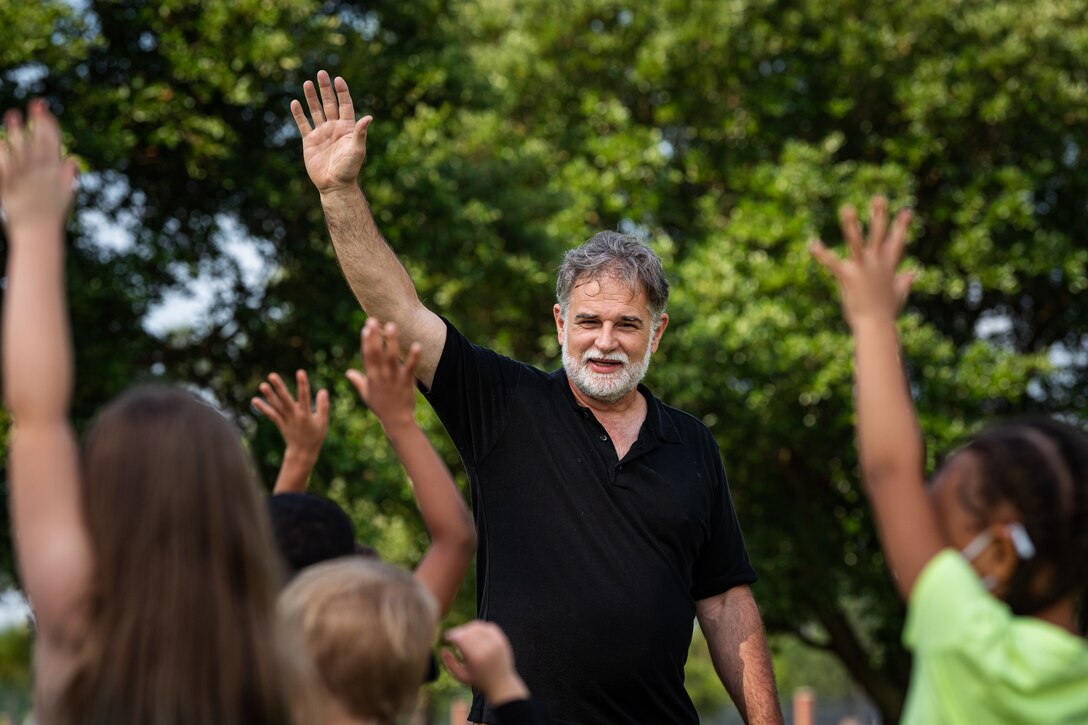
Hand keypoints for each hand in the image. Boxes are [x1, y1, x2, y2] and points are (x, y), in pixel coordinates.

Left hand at [0, 100, 77, 234]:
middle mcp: (41, 173)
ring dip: (17, 132)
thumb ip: (68, 178)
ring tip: (11, 115)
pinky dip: (1, 153)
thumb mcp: (65, 197)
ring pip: (20, 150)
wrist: (37, 235)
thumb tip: (71, 161)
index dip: (48, 124)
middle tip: (32, 104)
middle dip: (36, 122)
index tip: (43, 108)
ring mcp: (24, 179)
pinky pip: (3, 166)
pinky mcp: (8, 187)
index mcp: (55, 172)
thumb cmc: (51, 216)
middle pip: (38, 142)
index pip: (53, 143)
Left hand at [252, 370, 329, 456]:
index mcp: (306, 414)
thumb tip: (323, 390)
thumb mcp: (323, 422)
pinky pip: (271, 414)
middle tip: (272, 375)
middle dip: (279, 387)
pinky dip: (263, 407)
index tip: (300, 372)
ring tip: (262, 385)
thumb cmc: (316, 436)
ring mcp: (286, 420)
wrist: (303, 452)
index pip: (304, 396)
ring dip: (269, 395)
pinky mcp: (280, 423)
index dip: (302, 384)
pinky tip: (254, 400)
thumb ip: (323, 406)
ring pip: (276, 406)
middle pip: (285, 399)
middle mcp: (294, 416)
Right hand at [290, 70, 371, 193]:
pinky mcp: (310, 141)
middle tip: (321, 73)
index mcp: (347, 128)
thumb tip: (369, 117)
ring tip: (307, 83)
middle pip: (329, 104)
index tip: (338, 79)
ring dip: (311, 97)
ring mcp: (322, 133)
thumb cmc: (349, 169)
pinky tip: (294, 102)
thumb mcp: (357, 150)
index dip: (342, 92)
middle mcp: (334, 128)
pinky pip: (303, 124)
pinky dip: (299, 114)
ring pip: (315, 111)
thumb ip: (360, 133)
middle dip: (325, 89)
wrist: (335, 185)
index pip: (345, 105)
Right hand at [346, 318, 420, 429]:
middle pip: (376, 353)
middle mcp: (381, 375)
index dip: (366, 341)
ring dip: (392, 341)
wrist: (396, 420)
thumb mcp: (366, 394)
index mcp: (371, 377)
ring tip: (392, 325)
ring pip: (392, 356)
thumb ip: (358, 381)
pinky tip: (417, 345)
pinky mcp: (407, 381)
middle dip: (375, 336)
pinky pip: (410, 367)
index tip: (366, 327)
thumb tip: (348, 372)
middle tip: (373, 319)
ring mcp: (394, 378)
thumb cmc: (381, 407)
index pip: (367, 356)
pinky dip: (413, 356)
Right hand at [441, 621, 528, 704]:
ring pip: (477, 626)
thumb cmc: (480, 681)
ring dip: (467, 628)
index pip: (459, 638)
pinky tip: (474, 632)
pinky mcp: (502, 640)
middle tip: (453, 637)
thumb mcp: (461, 676)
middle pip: (467, 631)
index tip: (445, 638)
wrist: (502, 684)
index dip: (450, 636)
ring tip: (462, 635)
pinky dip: (479, 627)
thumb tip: (443, 649)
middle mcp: (487, 648)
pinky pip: (488, 626)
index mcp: (476, 657)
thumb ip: (449, 663)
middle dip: (457, 632)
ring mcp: (496, 642)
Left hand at [810, 196, 914, 328]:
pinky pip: (832, 262)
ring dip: (852, 224)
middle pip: (879, 234)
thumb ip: (905, 281)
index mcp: (889, 267)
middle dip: (880, 215)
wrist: (877, 327)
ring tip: (846, 207)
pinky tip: (812, 244)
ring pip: (857, 241)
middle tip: (878, 197)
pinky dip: (821, 253)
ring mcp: (863, 268)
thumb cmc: (886, 314)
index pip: (898, 242)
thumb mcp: (899, 294)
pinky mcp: (848, 276)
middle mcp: (877, 264)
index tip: (907, 210)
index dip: (902, 225)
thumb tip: (914, 273)